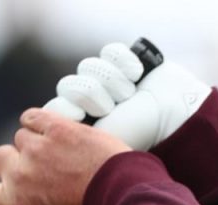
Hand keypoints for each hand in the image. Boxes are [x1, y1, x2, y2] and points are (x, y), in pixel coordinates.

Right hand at [0, 109, 131, 204]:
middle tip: (44, 166)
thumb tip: (20, 198)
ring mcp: (34, 150)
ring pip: (22, 136)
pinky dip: (40, 122)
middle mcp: (18, 176)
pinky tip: (54, 129)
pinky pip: (32, 117)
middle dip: (17, 160)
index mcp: (14, 204)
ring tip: (63, 152)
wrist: (120, 194)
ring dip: (37, 141)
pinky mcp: (53, 128)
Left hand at [45, 41, 211, 151]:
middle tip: (112, 107)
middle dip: (92, 95)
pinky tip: (137, 76)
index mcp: (82, 126)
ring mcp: (107, 82)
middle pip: (70, 83)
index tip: (86, 116)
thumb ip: (68, 135)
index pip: (56, 106)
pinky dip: (124, 62)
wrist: (173, 117)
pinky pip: (109, 51)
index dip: (69, 107)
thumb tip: (44, 121)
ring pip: (89, 66)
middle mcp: (91, 104)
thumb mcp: (99, 141)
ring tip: (129, 94)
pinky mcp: (123, 63)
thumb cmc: (137, 134)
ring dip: (112, 81)